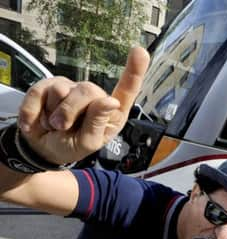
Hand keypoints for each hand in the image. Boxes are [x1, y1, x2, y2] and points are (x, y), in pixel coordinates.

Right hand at [18, 47, 149, 164]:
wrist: (41, 147)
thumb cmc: (71, 145)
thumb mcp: (88, 142)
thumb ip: (98, 122)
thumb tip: (111, 101)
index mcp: (111, 112)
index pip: (126, 90)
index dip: (134, 71)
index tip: (140, 51)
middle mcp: (94, 96)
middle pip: (88, 90)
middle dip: (71, 112)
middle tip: (64, 128)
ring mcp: (72, 88)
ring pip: (62, 90)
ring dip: (55, 115)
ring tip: (55, 125)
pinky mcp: (48, 85)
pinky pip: (40, 91)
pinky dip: (35, 111)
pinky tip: (38, 120)